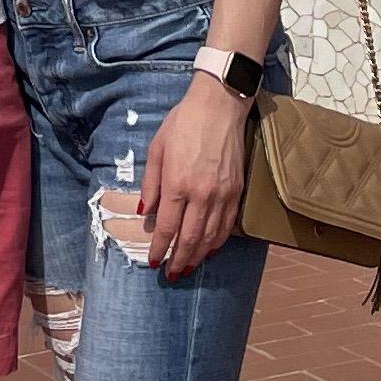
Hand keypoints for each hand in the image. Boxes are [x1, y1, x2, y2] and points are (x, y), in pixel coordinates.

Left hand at [140, 73, 251, 278]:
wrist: (219, 106)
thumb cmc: (183, 123)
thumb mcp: (157, 148)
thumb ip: (150, 183)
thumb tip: (144, 211)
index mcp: (177, 184)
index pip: (167, 227)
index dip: (160, 248)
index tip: (154, 262)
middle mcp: (201, 194)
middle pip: (189, 238)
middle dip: (179, 260)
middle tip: (171, 274)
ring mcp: (222, 195)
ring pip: (210, 236)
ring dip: (198, 256)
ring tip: (188, 267)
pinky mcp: (237, 191)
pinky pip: (227, 225)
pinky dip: (217, 241)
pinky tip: (209, 248)